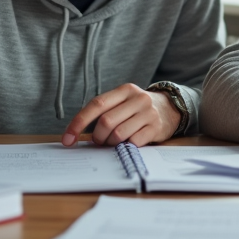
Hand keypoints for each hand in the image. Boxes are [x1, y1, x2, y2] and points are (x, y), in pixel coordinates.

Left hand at [61, 83, 179, 146]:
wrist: (171, 108)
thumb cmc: (138, 108)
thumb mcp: (124, 102)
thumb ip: (105, 112)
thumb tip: (77, 134)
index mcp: (124, 90)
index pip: (96, 105)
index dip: (79, 123)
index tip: (68, 139)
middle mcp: (137, 99)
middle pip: (106, 122)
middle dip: (97, 137)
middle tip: (99, 141)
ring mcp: (148, 113)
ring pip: (118, 134)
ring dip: (110, 144)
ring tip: (113, 143)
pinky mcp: (156, 128)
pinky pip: (133, 143)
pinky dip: (125, 147)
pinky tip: (127, 144)